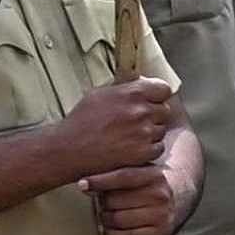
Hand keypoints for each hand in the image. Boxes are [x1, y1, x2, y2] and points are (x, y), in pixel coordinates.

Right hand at [55, 75, 180, 181]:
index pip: (163, 89)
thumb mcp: (99, 93)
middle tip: (137, 120)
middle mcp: (141, 111)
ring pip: (161, 129)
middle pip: (164, 110)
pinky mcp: (143, 152)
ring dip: (150, 132)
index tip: (152, 100)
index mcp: (131, 93)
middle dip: (153, 114)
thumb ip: (124, 87)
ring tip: (131, 135)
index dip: (158, 95)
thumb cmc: (81, 121)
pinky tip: (133, 147)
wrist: (70, 149)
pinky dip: (149, 148)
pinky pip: (158, 147)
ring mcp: (144, 133)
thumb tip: (140, 82)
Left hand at [83, 163, 187, 234]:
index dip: (100, 181)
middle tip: (102, 202)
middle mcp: (160, 195)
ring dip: (105, 219)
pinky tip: (109, 229)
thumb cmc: (149, 184)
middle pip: (115, 200)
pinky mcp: (160, 233)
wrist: (180, 198)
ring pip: (117, 219)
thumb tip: (85, 184)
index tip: (83, 184)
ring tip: (105, 215)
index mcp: (154, 175)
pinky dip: (112, 234)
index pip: (123, 177)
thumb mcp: (139, 170)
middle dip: (102, 202)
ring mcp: (161, 215)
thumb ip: (116, 172)